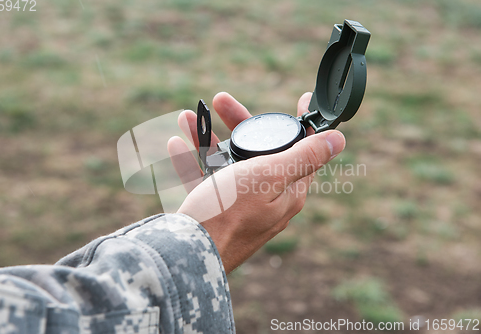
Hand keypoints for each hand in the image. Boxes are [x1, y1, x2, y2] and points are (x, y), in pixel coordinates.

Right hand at [168, 92, 344, 272]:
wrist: (187, 255)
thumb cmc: (228, 213)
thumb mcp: (268, 177)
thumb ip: (303, 157)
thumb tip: (339, 140)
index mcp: (287, 190)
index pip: (303, 150)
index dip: (302, 123)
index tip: (302, 99)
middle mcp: (266, 198)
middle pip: (258, 152)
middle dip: (238, 123)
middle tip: (221, 101)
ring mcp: (239, 206)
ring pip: (226, 164)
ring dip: (207, 139)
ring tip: (187, 118)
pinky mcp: (215, 213)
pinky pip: (205, 181)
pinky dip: (191, 162)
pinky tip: (175, 145)